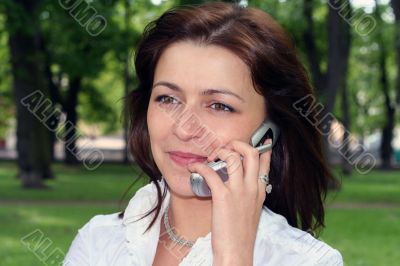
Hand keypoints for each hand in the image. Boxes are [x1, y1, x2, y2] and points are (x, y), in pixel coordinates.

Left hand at [187, 138, 272, 264]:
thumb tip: (243, 184)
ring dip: (219, 152)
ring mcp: (238, 191)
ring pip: (233, 157)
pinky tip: (194, 168)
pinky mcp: (223, 197)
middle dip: (237, 144)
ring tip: (210, 158)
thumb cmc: (241, 234)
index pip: (265, 162)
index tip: (261, 141)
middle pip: (251, 153)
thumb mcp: (252, 211)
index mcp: (259, 191)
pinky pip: (211, 173)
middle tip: (225, 148)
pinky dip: (200, 166)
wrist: (237, 252)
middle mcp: (251, 187)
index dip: (263, 148)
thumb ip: (250, 195)